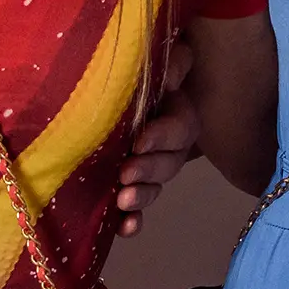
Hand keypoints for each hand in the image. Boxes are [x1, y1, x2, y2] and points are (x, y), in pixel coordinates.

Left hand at [110, 39, 199, 234]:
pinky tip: (124, 227)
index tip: (140, 141)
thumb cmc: (130, 70)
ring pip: (154, 186)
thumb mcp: (154, 60)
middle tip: (126, 173)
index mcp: (175, 112)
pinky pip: (137, 207)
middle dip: (150, 170)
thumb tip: (170, 70)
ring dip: (142, 196)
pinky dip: (132, 219)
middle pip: (170, 163)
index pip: (179, 127)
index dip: (162, 136)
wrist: (108, 87)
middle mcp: (167, 143)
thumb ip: (169, 63)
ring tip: (123, 200)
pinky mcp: (129, 185)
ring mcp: (149, 167)